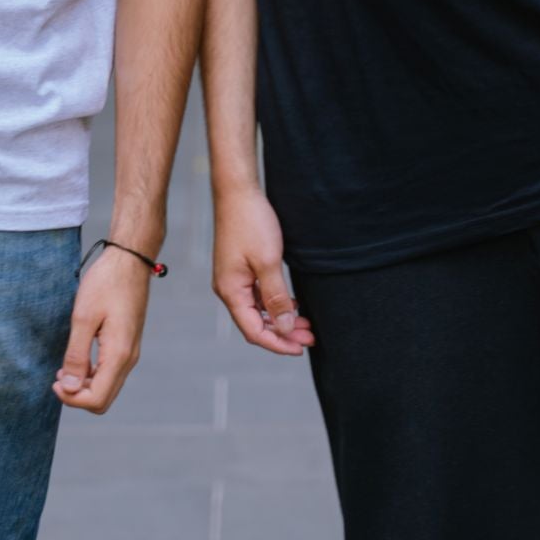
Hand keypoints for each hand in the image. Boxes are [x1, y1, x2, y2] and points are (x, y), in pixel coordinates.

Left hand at [54, 246, 152, 414]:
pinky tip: (78, 358)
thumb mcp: (83, 317)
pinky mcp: (127, 344)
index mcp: (119, 354)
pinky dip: (92, 374)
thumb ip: (76, 355)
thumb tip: (70, 388)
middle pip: (104, 399)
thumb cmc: (106, 283)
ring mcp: (130, 352)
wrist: (130, 260)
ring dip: (84, 385)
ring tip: (64, 368)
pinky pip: (111, 372)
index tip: (55, 381)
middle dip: (78, 396)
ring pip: (107, 387)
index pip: (97, 399)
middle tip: (58, 378)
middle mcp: (129, 358)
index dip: (72, 398)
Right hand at [213, 185, 313, 355]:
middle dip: (283, 333)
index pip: (253, 331)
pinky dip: (275, 303)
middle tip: (310, 337)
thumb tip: (285, 328)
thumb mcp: (269, 262)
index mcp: (231, 291)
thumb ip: (276, 298)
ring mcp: (234, 278)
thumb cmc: (251, 222)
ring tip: (306, 324)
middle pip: (255, 323)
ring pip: (258, 309)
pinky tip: (293, 304)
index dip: (278, 343)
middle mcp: (229, 288)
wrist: (238, 191)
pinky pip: (258, 294)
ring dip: (281, 318)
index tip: (301, 348)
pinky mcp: (241, 268)